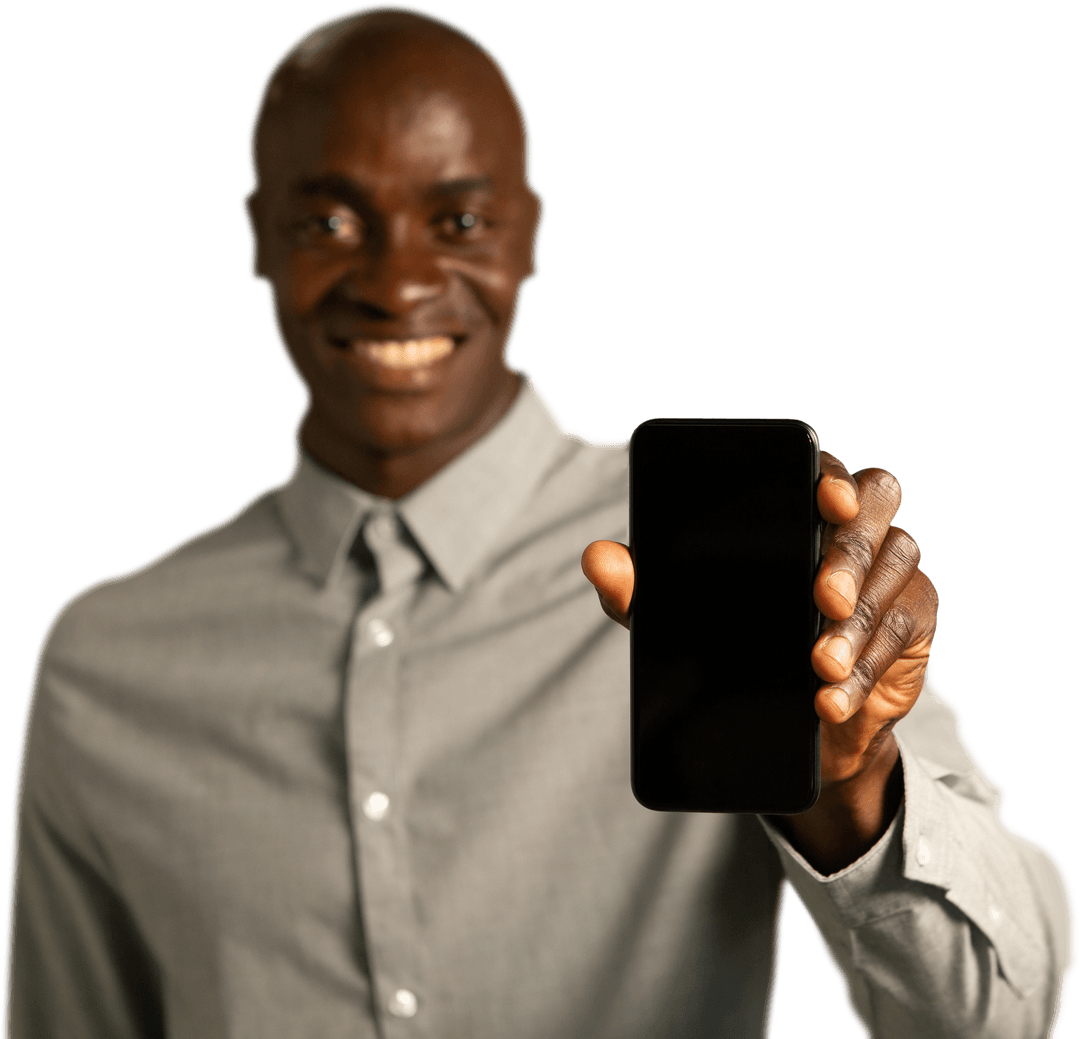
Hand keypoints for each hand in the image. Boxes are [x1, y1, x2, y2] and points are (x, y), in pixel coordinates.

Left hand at [581, 452, 938, 872]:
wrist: (797, 720)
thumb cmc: (740, 646)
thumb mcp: (681, 619)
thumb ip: (641, 588)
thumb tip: (598, 558)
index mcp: (800, 511)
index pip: (823, 471)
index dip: (831, 478)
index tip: (826, 502)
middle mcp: (854, 527)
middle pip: (875, 508)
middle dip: (850, 554)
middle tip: (823, 600)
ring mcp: (891, 570)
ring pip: (893, 572)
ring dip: (857, 625)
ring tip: (821, 667)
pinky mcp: (913, 618)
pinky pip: (902, 632)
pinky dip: (867, 669)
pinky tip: (834, 697)